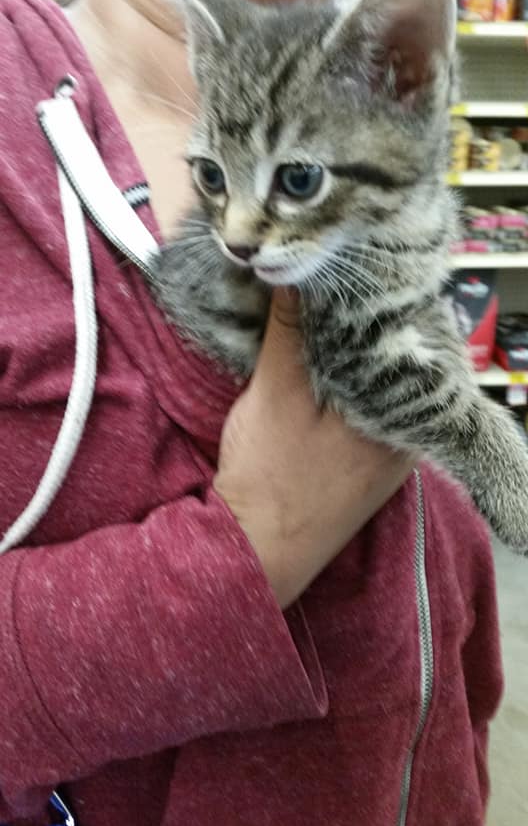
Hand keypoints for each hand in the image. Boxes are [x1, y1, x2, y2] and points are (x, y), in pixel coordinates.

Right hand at [214, 288, 413, 608]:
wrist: (256, 553)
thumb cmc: (269, 476)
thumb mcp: (276, 392)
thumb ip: (291, 330)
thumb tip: (297, 272)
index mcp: (398, 412)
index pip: (406, 335)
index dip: (377, 300)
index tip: (348, 272)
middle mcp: (409, 432)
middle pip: (399, 359)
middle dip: (366, 325)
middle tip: (331, 287)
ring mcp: (394, 453)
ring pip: (386, 384)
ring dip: (359, 354)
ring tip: (327, 318)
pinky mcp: (374, 465)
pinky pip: (375, 408)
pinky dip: (354, 383)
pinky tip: (329, 367)